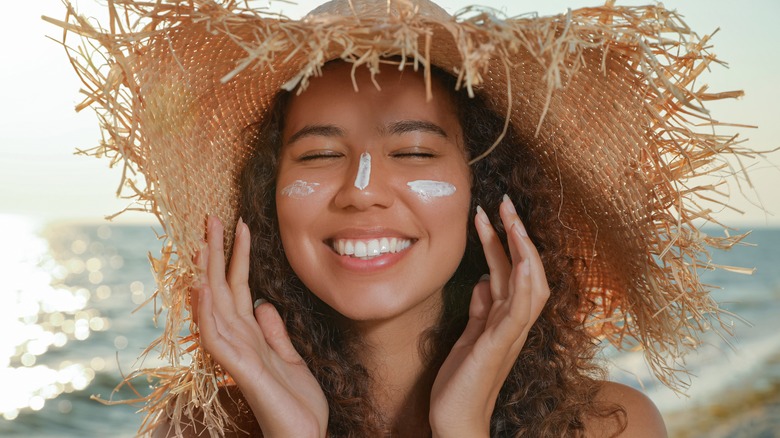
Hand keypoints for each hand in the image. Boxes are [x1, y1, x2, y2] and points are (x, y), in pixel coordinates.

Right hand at [193, 216, 327, 437]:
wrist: (304, 436)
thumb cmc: (296, 403)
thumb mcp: (290, 358)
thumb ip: (275, 332)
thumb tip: (264, 304)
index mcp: (251, 335)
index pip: (238, 287)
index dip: (237, 256)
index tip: (237, 224)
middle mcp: (239, 341)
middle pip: (222, 289)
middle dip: (215, 253)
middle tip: (210, 217)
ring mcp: (237, 354)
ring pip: (214, 307)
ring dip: (206, 275)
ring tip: (201, 243)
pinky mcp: (241, 370)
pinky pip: (217, 337)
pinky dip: (207, 312)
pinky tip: (203, 289)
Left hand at [429, 195, 549, 436]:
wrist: (455, 420)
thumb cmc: (462, 380)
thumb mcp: (469, 336)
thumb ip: (481, 310)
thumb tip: (486, 281)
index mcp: (505, 318)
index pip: (514, 271)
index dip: (508, 241)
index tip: (494, 213)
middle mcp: (514, 323)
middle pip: (527, 270)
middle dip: (517, 235)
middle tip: (505, 202)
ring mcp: (509, 335)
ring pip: (529, 285)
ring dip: (522, 250)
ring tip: (511, 220)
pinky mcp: (497, 346)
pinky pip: (518, 311)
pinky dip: (524, 285)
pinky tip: (521, 263)